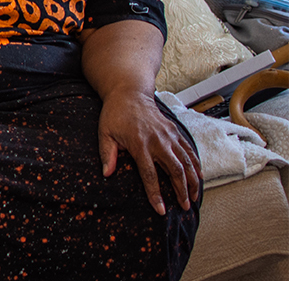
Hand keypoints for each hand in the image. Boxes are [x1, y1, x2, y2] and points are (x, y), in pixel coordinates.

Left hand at [98, 90, 201, 214]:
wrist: (129, 93)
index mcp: (139, 144)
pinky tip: (198, 177)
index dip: (155, 194)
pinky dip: (196, 164)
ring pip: (187, 161)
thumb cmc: (114, 114)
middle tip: (184, 207)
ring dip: (192, 180)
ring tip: (194, 197)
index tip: (161, 210)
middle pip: (175, 170)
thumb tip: (106, 173)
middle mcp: (158, 141)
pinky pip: (189, 150)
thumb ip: (107, 154)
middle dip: (181, 191)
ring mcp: (169, 135)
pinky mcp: (175, 131)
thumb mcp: (105, 133)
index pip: (149, 175)